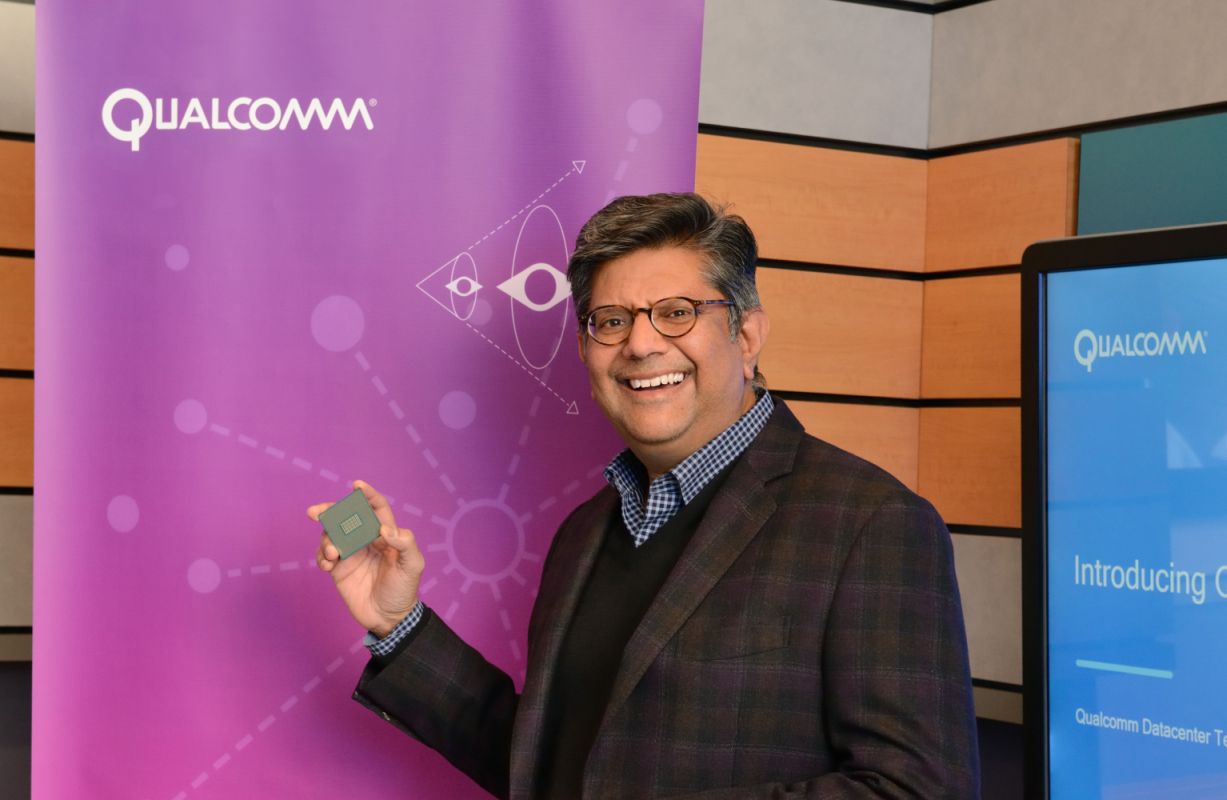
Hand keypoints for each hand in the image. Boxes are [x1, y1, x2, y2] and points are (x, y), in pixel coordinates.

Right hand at [308, 480, 424, 637]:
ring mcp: (351, 554)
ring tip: (333, 554)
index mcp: (386, 534)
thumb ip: (405, 544)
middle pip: (346, 518)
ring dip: (327, 540)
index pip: (376, 508)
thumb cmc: (404, 589)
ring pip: (332, 535)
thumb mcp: (413, 566)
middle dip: (330, 511)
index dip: (368, 495)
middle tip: (315, 512)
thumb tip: (385, 529)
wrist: (389, 618)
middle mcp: (366, 540)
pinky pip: (324, 556)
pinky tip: (327, 565)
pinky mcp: (339, 569)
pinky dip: (321, 556)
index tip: (357, 486)